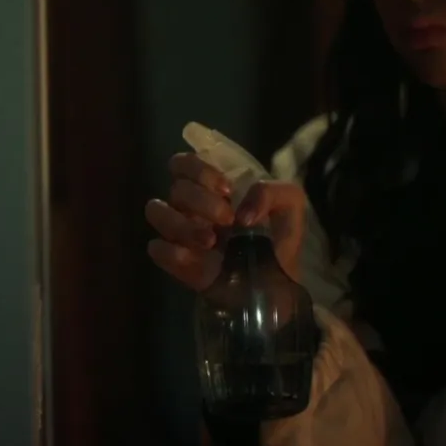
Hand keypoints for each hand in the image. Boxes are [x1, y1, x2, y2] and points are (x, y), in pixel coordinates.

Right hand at [145, 153, 306, 289]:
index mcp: (210, 188)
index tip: (226, 188)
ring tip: (211, 241)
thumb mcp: (290, 204)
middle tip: (228, 219)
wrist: (278, 281)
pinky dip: (171, 251)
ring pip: (156, 212)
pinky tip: (197, 258)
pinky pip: (156, 249)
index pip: (183, 163)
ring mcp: (180, 233)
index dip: (198, 170)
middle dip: (202, 201)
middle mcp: (189, 206)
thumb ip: (272, 192)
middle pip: (175, 188)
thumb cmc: (278, 238)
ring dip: (183, 224)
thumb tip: (242, 213)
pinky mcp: (176, 261)